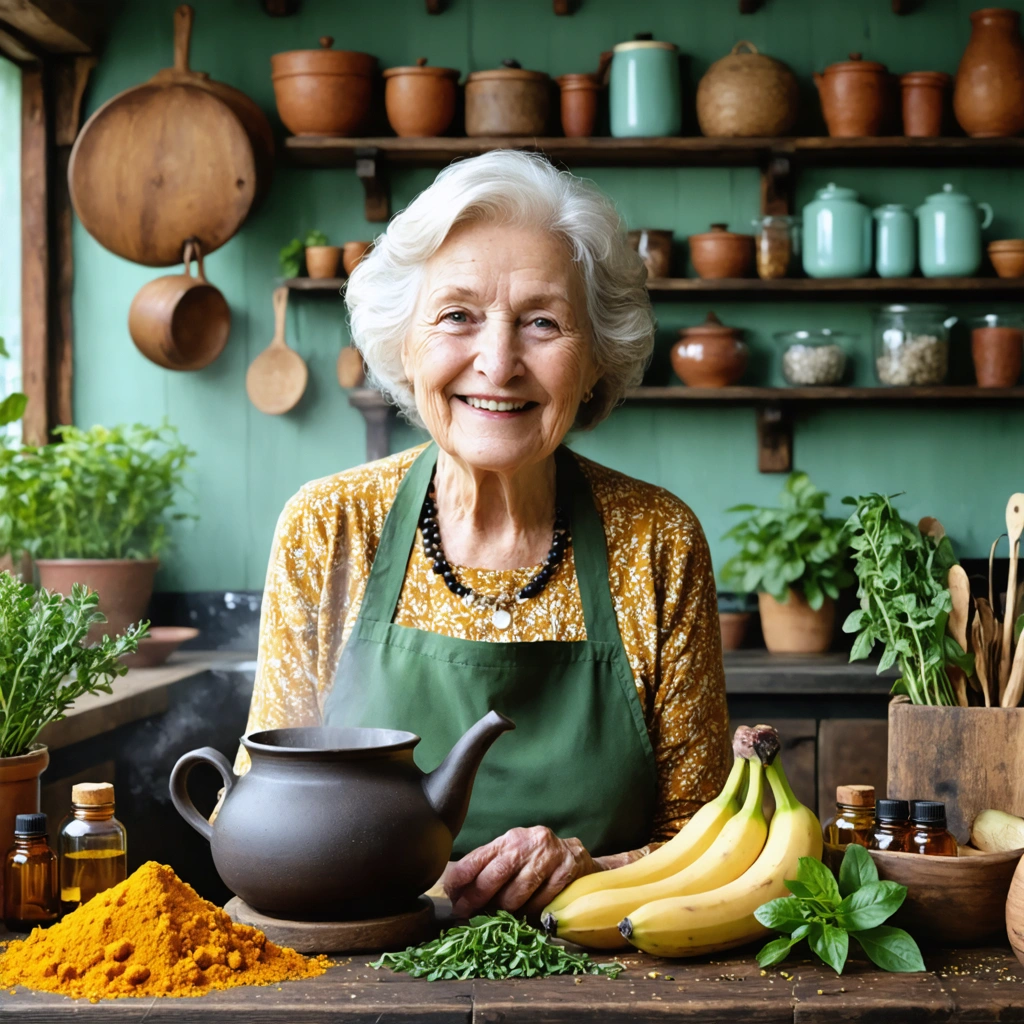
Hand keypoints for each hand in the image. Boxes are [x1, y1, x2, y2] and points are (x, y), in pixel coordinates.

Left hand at [443, 826, 598, 917]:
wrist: (574, 854)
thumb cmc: (533, 859)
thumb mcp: (509, 856)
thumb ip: (486, 869)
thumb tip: (455, 893)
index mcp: (508, 839)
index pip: (478, 857)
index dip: (461, 878)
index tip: (451, 896)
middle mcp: (527, 842)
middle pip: (496, 874)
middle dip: (477, 898)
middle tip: (466, 914)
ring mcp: (548, 856)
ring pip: (518, 892)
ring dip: (504, 910)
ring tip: (496, 917)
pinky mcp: (566, 871)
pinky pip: (542, 900)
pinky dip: (530, 912)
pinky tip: (525, 914)